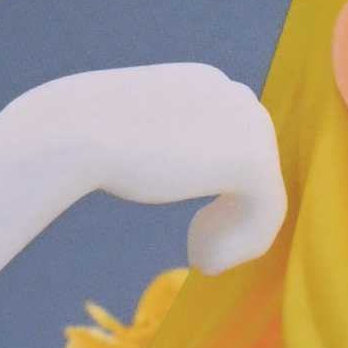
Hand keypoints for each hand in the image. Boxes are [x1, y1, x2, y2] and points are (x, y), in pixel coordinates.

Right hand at [3, 63, 284, 271]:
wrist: (77, 130)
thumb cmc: (87, 137)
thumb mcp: (137, 138)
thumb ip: (172, 146)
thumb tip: (189, 167)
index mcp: (208, 85)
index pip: (235, 145)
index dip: (223, 195)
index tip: (195, 231)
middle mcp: (236, 95)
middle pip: (256, 169)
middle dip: (234, 216)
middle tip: (198, 253)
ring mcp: (249, 123)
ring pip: (266, 193)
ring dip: (237, 234)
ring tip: (202, 260)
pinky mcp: (252, 158)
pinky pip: (270, 212)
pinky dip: (244, 244)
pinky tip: (205, 262)